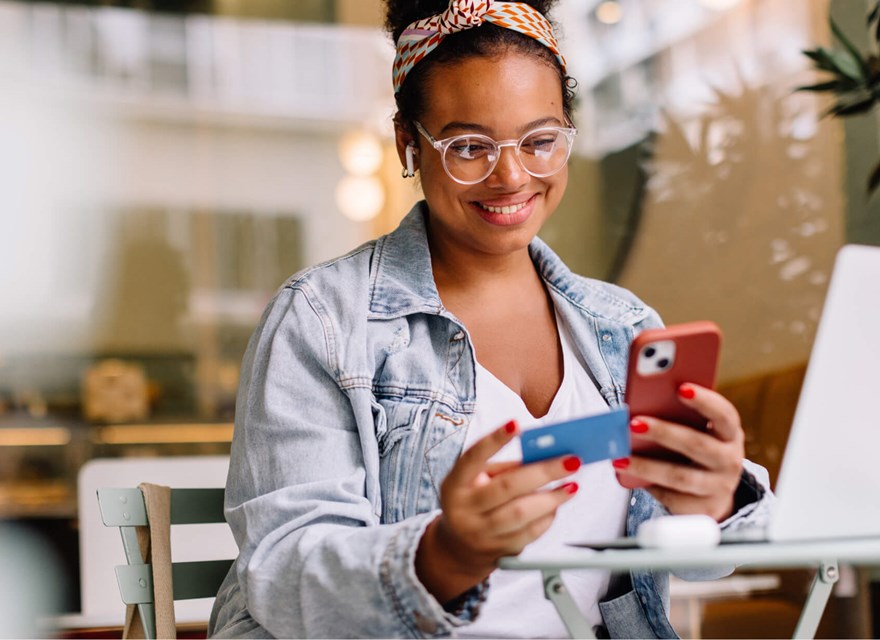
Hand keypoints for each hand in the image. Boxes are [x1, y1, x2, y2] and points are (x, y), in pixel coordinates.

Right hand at [415, 419, 580, 602]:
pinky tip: (556, 505)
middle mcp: (463, 509)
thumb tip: (543, 455)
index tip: (516, 424)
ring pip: (521, 514)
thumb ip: (505, 468)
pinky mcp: (499, 552)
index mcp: (455, 484)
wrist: (459, 547)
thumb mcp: (478, 480)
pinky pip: (529, 533)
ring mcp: (480, 533)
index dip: (494, 441)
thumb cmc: (474, 501)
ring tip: (571, 486)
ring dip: (552, 498)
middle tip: (570, 461)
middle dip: (543, 471)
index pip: (472, 458)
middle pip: (507, 487)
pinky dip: (548, 517)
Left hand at [614, 384, 743, 521]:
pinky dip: (645, 483)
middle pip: (697, 444)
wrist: (714, 496)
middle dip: (663, 432)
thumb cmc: (698, 451)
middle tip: (633, 422)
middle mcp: (729, 460)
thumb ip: (681, 418)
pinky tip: (626, 473)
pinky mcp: (701, 509)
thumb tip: (642, 406)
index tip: (681, 388)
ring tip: (619, 456)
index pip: (724, 414)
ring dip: (646, 465)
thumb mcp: (699, 433)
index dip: (705, 401)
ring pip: (678, 476)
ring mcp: (717, 487)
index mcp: (730, 434)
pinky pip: (669, 495)